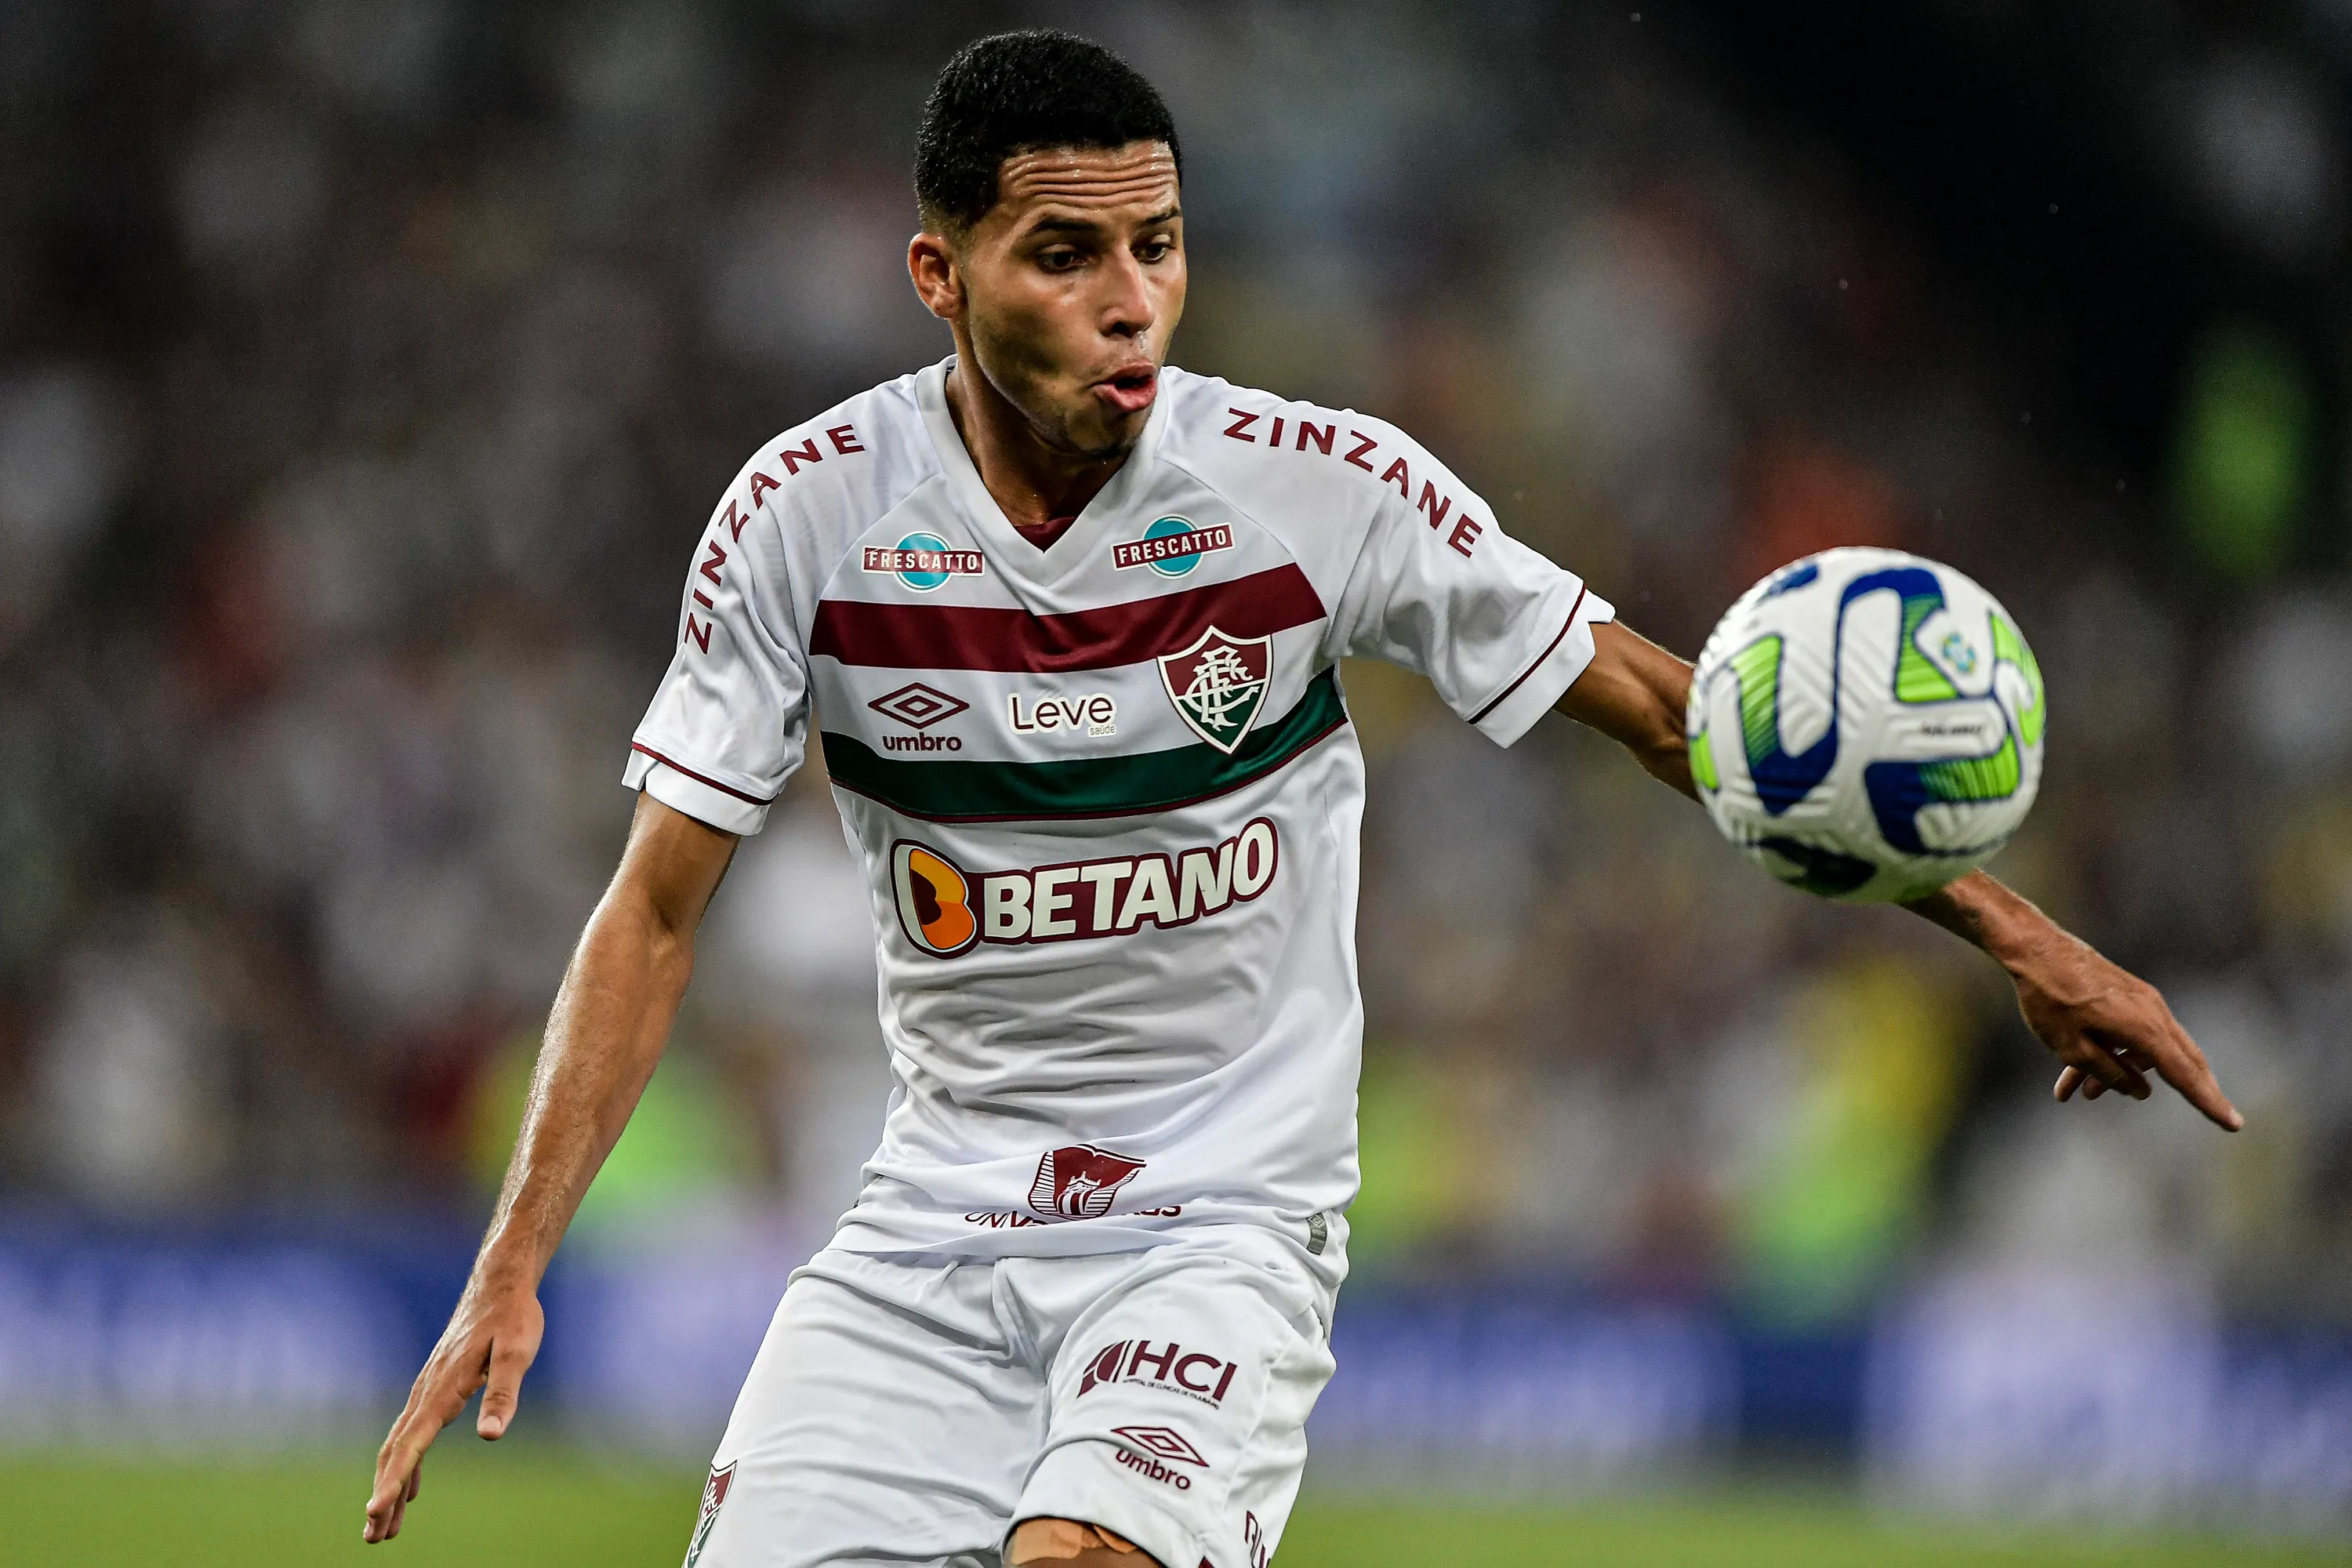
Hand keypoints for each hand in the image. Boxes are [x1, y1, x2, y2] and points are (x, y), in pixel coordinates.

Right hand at [363, 1279, 544, 1542]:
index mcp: (443, 1389)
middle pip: (396, 1453)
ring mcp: (428, 1391)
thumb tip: (491, 1436)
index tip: (374, 1512)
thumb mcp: (517, 1351)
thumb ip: (503, 1392)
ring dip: (391, 1486)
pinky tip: (410, 1490)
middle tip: (372, 1537)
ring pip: (400, 1447)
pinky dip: (407, 1466)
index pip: (412, 1444)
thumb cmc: (512, 1316)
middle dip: (383, 1495)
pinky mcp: (436, 1388)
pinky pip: (413, 1435)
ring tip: (381, 1528)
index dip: (393, 1481)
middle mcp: (427, 1393)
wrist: (499, 1283)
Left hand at [2010, 931, 2242, 1131]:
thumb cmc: (2050, 999)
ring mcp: (2140, 1001)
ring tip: (2081, 1094)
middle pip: (2181, 1060)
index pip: (2184, 1075)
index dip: (2208, 1103)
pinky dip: (2107, 1054)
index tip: (2234, 1124)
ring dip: (2117, 1073)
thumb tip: (2139, 1090)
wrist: (2035, 948)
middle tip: (2212, 1115)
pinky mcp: (2124, 995)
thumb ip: (2109, 1074)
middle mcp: (2152, 1013)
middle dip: (2190, 1089)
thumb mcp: (2073, 1049)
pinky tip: (2072, 1078)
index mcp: (2144, 1029)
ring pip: (2143, 1049)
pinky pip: (2127, 1033)